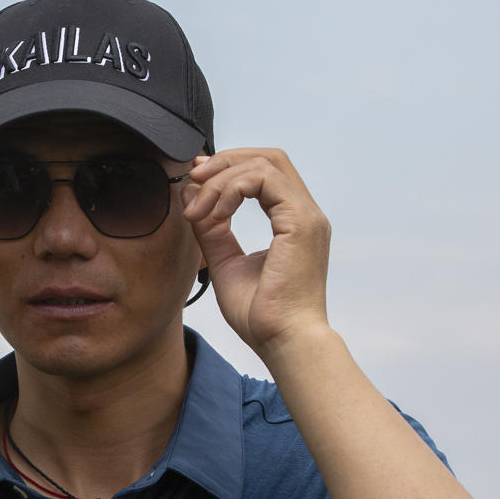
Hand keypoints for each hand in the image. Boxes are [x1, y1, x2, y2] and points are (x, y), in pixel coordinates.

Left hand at [182, 148, 330, 358]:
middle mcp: (305, 213)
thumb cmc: (262, 315)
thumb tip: (191, 192)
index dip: (229, 167)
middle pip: (268, 157)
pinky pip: (264, 180)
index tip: (196, 179)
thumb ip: (211, 228)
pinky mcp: (301, 222)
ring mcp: (307, 215)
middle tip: (193, 176)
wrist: (283, 342)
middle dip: (225, 160)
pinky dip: (231, 189)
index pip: (265, 172)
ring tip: (198, 207)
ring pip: (264, 163)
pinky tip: (213, 214)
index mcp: (293, 221)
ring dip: (222, 178)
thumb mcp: (225, 262)